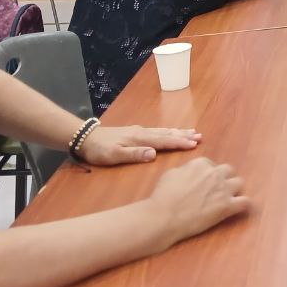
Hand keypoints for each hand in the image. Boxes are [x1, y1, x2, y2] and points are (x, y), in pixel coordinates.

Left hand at [80, 125, 202, 165]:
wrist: (86, 138)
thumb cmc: (99, 150)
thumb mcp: (114, 155)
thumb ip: (134, 154)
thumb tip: (154, 154)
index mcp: (140, 139)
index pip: (164, 141)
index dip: (180, 143)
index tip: (195, 144)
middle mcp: (143, 132)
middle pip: (167, 133)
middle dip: (184, 135)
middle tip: (200, 136)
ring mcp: (140, 131)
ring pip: (163, 131)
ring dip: (178, 132)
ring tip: (192, 132)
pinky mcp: (136, 132)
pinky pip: (157, 131)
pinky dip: (168, 131)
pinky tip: (171, 131)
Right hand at [148, 158, 248, 243]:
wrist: (164, 217)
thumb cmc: (162, 196)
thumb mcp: (171, 174)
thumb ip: (186, 170)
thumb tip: (190, 172)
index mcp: (201, 163)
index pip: (212, 165)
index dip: (208, 175)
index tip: (203, 184)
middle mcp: (215, 173)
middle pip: (228, 171)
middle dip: (223, 178)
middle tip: (216, 190)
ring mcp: (223, 189)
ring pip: (239, 182)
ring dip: (234, 189)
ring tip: (227, 198)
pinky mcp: (227, 206)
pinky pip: (245, 202)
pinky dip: (243, 204)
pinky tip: (237, 208)